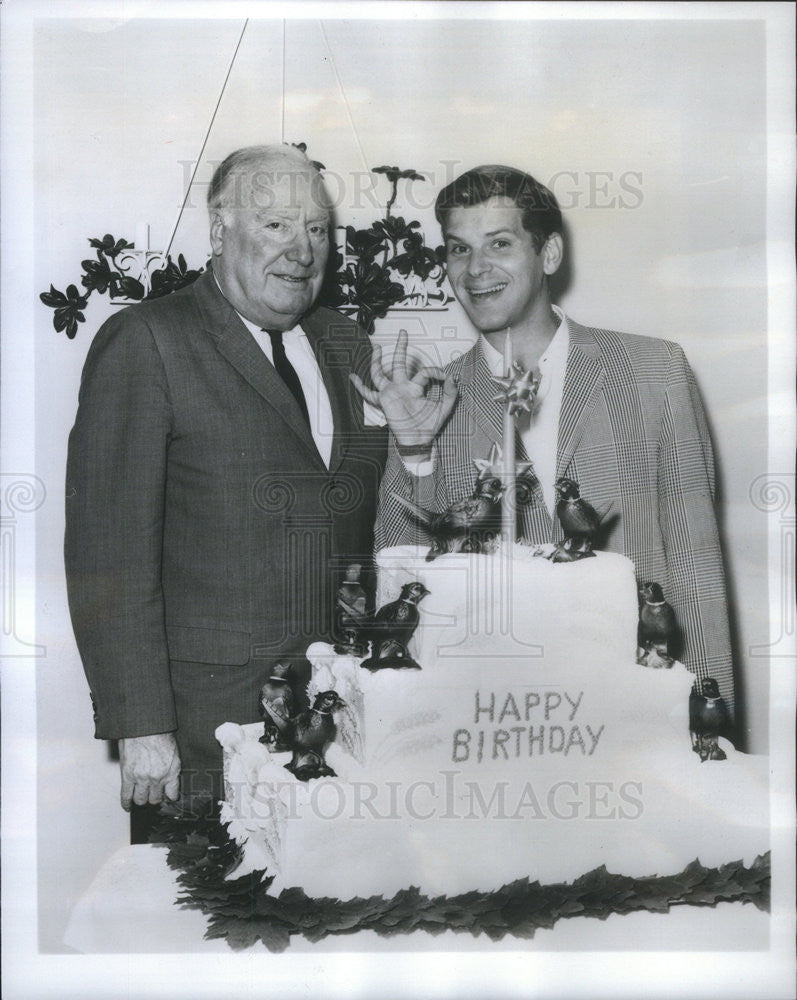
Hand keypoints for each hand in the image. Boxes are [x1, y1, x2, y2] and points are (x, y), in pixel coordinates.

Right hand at [119, 732, 180, 810]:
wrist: (145, 726)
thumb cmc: (160, 733)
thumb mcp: (174, 752)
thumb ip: (172, 767)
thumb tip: (169, 778)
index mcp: (171, 772)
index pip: (172, 794)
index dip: (169, 796)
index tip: (166, 796)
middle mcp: (157, 778)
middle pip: (155, 799)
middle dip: (154, 798)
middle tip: (152, 795)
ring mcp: (142, 779)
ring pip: (141, 800)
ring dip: (141, 800)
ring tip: (141, 797)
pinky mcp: (128, 776)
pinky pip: (126, 796)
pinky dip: (126, 804)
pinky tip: (128, 806)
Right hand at [350, 329, 457, 451]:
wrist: (419, 440)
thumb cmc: (429, 426)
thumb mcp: (445, 408)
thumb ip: (451, 393)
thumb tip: (453, 378)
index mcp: (416, 388)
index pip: (423, 372)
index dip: (435, 372)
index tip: (445, 376)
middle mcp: (402, 387)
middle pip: (399, 363)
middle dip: (401, 347)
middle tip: (403, 332)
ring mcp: (391, 393)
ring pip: (380, 374)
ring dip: (377, 361)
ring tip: (377, 347)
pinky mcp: (383, 401)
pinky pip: (369, 393)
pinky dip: (360, 386)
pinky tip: (353, 377)